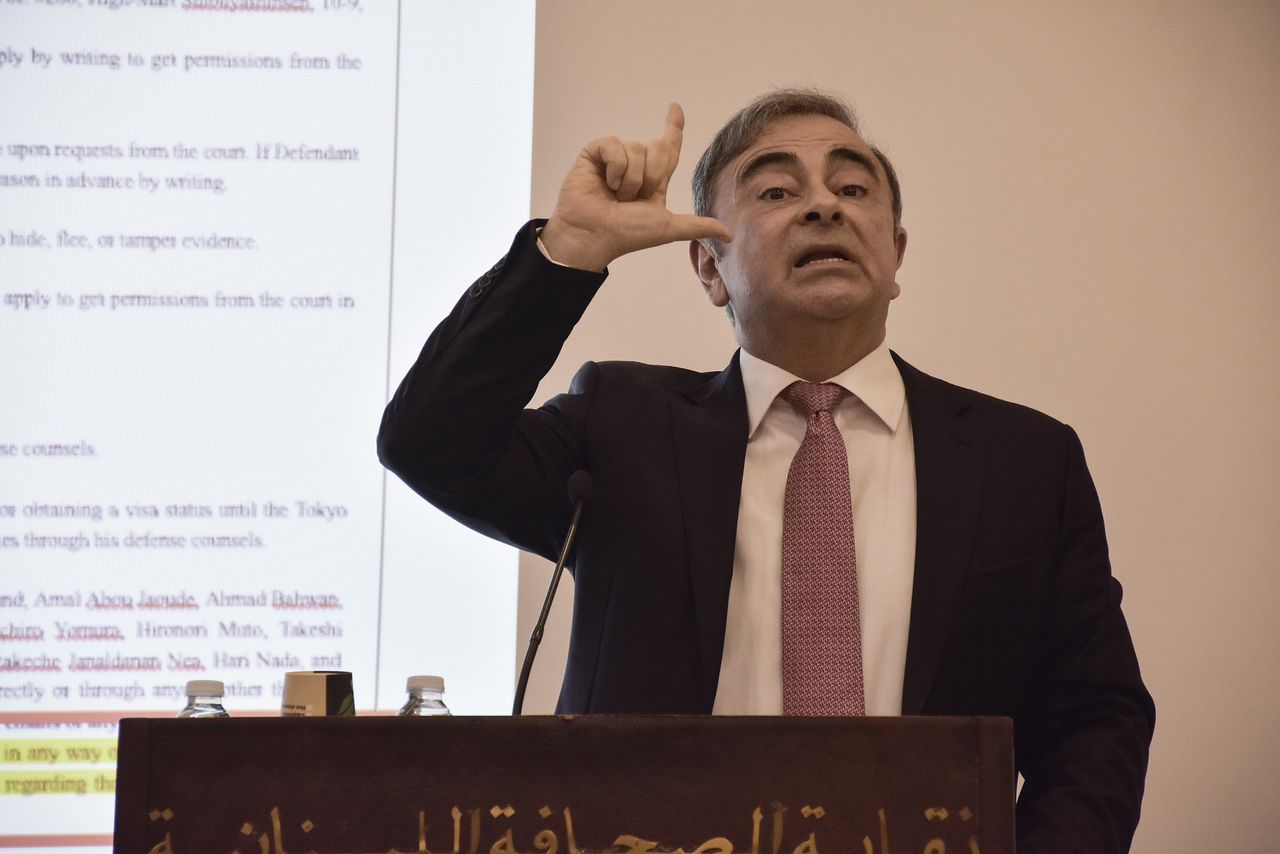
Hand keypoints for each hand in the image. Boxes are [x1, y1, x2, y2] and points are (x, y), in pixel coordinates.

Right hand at [540, 103, 732, 271]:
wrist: (594, 236)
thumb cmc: (627, 235)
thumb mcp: (669, 227)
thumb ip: (698, 226)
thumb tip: (729, 235)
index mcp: (654, 180)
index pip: (668, 147)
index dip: (673, 126)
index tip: (675, 108)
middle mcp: (635, 166)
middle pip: (658, 146)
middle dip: (652, 174)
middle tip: (635, 198)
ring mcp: (613, 160)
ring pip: (636, 148)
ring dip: (630, 178)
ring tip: (616, 196)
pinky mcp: (594, 154)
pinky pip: (613, 144)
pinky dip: (614, 167)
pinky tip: (605, 183)